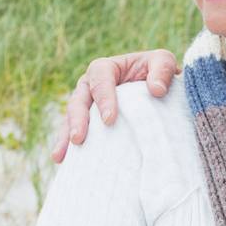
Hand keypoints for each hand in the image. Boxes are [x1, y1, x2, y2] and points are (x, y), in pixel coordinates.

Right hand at [51, 49, 178, 161]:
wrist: (157, 89)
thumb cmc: (159, 73)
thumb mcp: (164, 62)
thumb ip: (162, 70)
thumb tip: (156, 89)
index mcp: (106, 68)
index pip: (100, 77)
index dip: (103, 97)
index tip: (109, 119)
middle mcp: (90, 86)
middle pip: (78, 100)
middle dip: (77, 120)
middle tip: (78, 139)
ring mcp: (87, 106)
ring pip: (71, 119)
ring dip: (65, 137)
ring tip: (61, 155)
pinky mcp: (89, 124)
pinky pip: (75, 134)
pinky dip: (69, 147)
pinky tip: (63, 162)